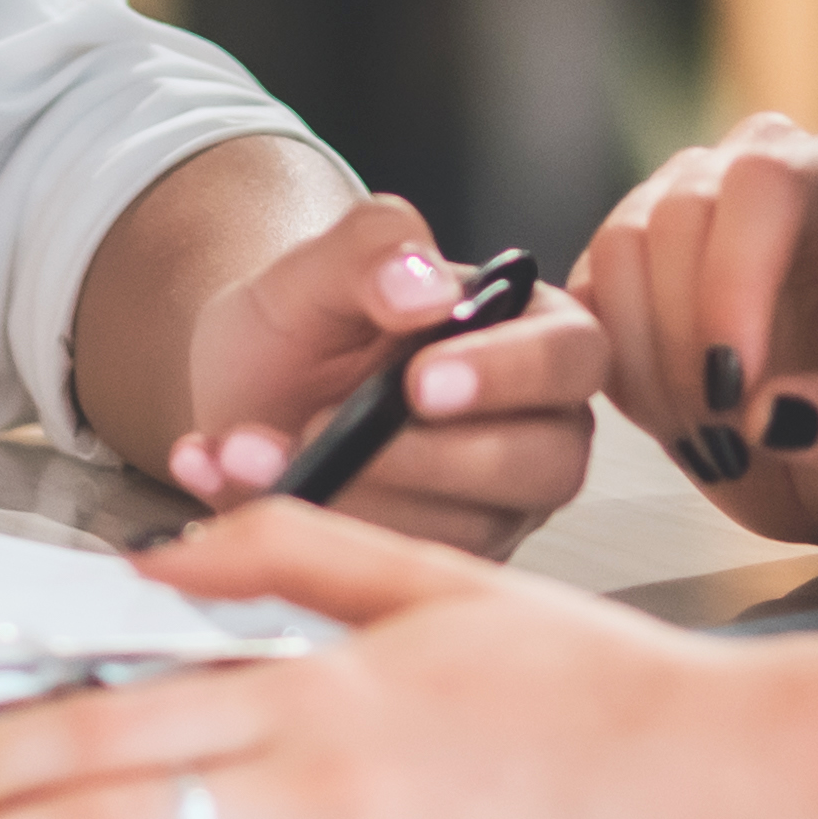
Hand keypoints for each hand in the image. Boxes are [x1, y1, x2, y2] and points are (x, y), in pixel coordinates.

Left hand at [150, 195, 610, 559]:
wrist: (249, 389)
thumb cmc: (308, 321)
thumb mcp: (319, 266)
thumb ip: (372, 246)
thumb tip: (426, 287)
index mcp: (533, 332)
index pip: (573, 355)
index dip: (510, 373)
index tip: (420, 380)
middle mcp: (535, 428)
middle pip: (545, 463)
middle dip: (434, 459)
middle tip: (332, 432)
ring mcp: (495, 506)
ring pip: (469, 530)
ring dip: (353, 497)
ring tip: (256, 450)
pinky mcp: (440, 563)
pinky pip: (401, 571)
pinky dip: (312, 533)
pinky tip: (243, 482)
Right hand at [577, 115, 817, 548]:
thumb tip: (779, 413)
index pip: (766, 183)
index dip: (732, 283)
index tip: (739, 396)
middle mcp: (761, 167)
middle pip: (679, 211)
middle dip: (688, 342)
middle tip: (730, 438)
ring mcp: (686, 202)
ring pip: (619, 246)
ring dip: (648, 362)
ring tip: (710, 436)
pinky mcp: (631, 258)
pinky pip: (584, 294)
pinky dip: (615, 368)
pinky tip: (672, 420)